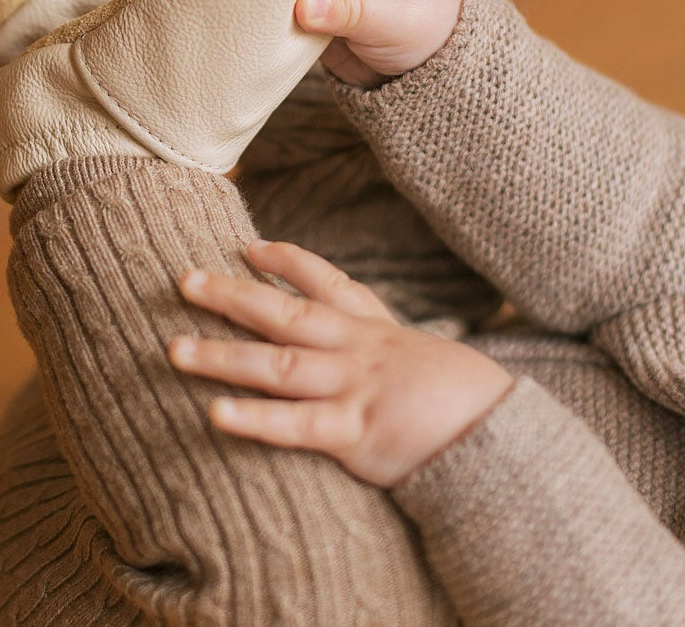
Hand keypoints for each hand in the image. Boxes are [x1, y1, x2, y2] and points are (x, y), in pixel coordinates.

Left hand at [169, 239, 513, 486]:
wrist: (510, 436)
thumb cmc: (475, 408)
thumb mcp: (435, 368)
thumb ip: (400, 365)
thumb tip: (383, 371)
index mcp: (380, 334)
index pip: (329, 286)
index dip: (287, 263)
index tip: (249, 247)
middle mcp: (360, 352)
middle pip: (284, 315)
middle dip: (231, 296)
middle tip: (182, 279)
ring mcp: (355, 389)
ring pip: (276, 366)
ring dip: (222, 356)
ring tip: (174, 349)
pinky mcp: (356, 433)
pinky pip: (296, 425)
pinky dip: (254, 419)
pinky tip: (215, 414)